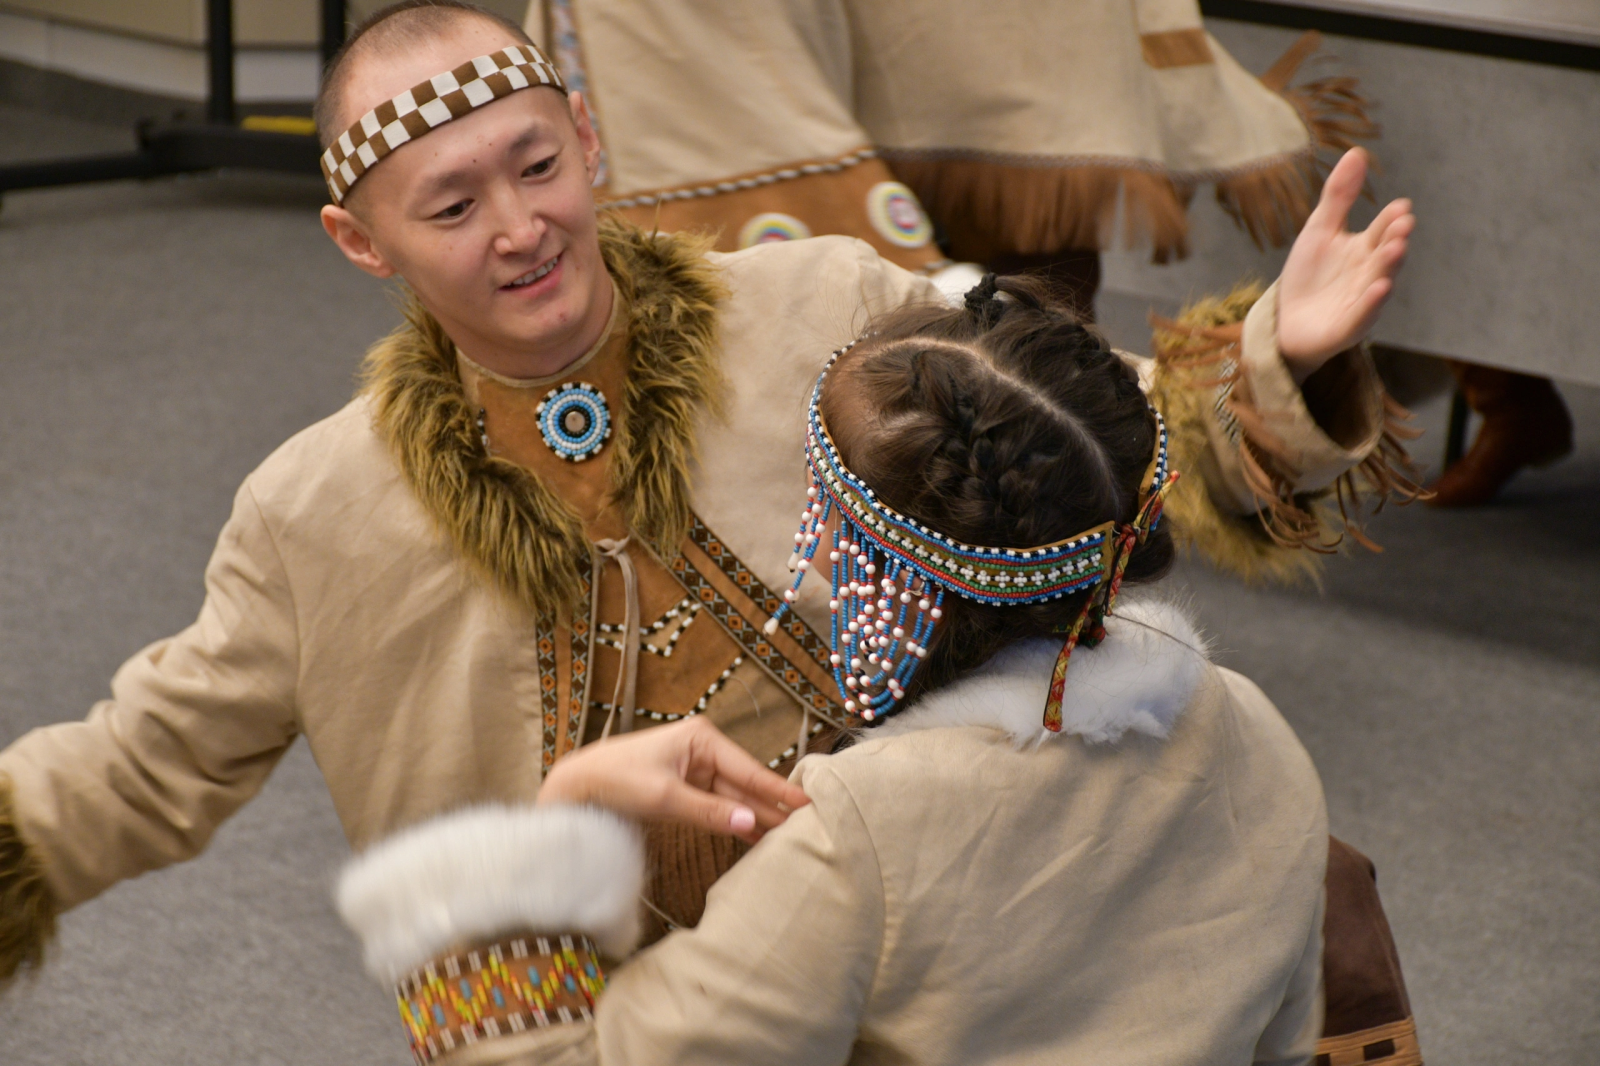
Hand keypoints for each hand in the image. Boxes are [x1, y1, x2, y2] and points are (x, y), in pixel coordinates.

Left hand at [536, 716, 810, 843]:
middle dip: (771, 807)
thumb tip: (751, 824)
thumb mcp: (664, 797)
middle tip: (807, 827)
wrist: (578, 786)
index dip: (778, 791)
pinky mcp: (686, 788)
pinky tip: (756, 837)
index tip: (808, 804)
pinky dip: (734, 821)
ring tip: (788, 837)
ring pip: (734, 798)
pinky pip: (718, 806)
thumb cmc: (617, 780)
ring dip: (755, 818)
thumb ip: (709, 812)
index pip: (749, 770)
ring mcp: (695, 769)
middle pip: (745, 785)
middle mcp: (704, 749)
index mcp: (702, 738)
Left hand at [1277, 148, 1414, 382]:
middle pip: (1385, 255)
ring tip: (1396, 249)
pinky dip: (1371, 302)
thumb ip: (1338, 196)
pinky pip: (1363, 314)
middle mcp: (1370, 274)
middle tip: (1403, 223)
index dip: (1390, 219)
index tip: (1400, 206)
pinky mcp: (1348, 327)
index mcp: (1366, 250)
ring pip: (1379, 282)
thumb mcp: (1319, 231)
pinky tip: (1380, 288)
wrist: (1286, 324)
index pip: (1382, 230)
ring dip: (1389, 266)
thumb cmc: (1308, 276)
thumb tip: (1357, 152)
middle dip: (1394, 239)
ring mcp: (1362, 302)